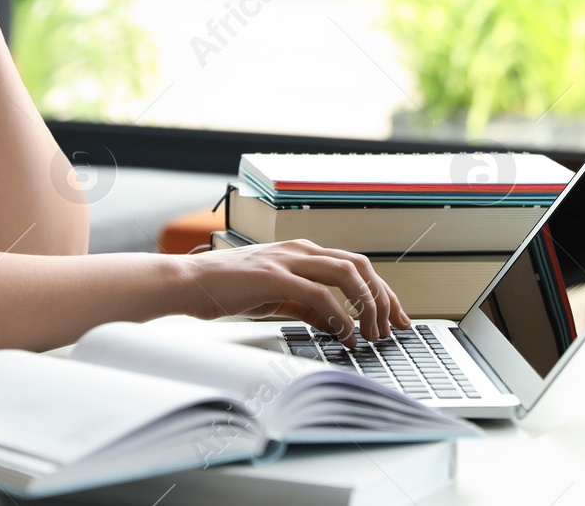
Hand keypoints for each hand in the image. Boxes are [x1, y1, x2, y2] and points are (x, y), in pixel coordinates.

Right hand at [177, 239, 411, 343]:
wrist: (189, 282)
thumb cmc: (227, 289)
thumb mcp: (276, 297)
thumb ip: (308, 306)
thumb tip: (337, 324)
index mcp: (302, 251)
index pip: (356, 266)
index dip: (382, 292)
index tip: (396, 318)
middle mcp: (300, 250)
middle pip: (360, 266)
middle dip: (383, 298)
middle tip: (393, 328)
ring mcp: (288, 260)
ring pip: (348, 274)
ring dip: (366, 305)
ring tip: (371, 333)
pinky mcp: (275, 277)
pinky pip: (320, 295)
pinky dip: (339, 316)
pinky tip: (344, 335)